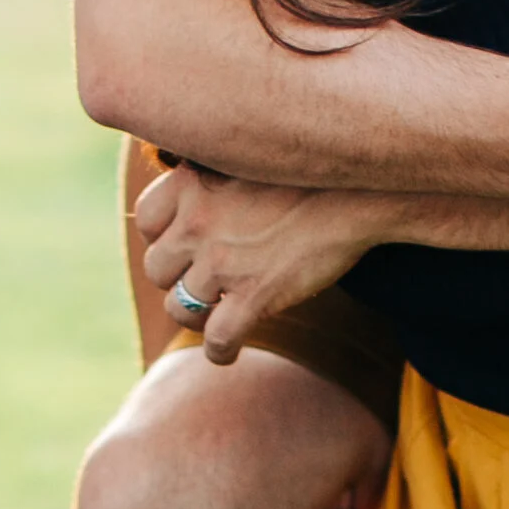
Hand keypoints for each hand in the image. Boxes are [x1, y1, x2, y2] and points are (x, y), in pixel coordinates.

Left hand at [135, 164, 386, 362]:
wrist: (361, 192)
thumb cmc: (311, 173)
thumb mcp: (247, 156)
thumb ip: (214, 172)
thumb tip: (194, 190)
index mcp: (191, 183)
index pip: (147, 220)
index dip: (163, 238)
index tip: (185, 245)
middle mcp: (197, 222)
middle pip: (157, 269)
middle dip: (178, 280)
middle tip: (207, 282)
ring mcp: (223, 262)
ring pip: (180, 308)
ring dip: (197, 317)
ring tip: (218, 315)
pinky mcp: (254, 296)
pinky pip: (217, 340)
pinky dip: (220, 351)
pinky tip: (229, 352)